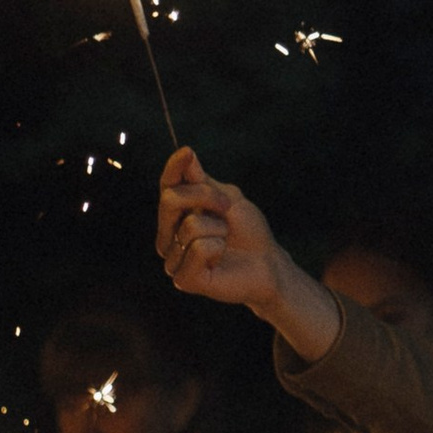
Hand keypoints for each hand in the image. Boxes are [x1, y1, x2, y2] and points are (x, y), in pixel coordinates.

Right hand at [156, 146, 338, 357]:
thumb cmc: (247, 231)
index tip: (187, 153)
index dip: (173, 168)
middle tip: (226, 208)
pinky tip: (220, 259)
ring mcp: (174, 259)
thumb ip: (202, 180)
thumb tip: (184, 153)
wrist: (266, 263)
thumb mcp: (227, 198)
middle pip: (170, 200)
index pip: (166, 187)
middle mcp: (168, 237)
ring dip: (218, 229)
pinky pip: (197, 249)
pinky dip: (217, 249)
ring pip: (190, 226)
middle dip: (206, 196)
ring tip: (224, 241)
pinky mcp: (183, 279)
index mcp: (177, 216)